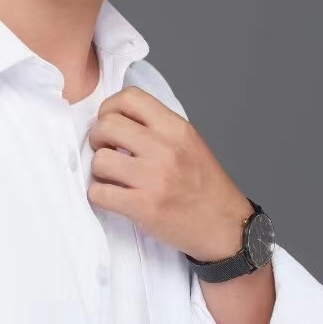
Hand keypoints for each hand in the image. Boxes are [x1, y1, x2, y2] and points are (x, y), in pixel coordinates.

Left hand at [85, 85, 251, 260]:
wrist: (224, 225)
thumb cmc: (205, 186)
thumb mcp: (190, 143)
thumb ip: (158, 128)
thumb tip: (117, 119)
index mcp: (176, 129)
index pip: (130, 98)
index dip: (110, 108)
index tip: (110, 122)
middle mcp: (165, 148)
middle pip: (107, 125)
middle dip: (97, 138)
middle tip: (106, 150)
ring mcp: (153, 178)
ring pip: (99, 160)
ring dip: (98, 170)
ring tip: (112, 177)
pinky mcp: (143, 206)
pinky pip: (98, 193)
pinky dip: (99, 196)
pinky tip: (113, 197)